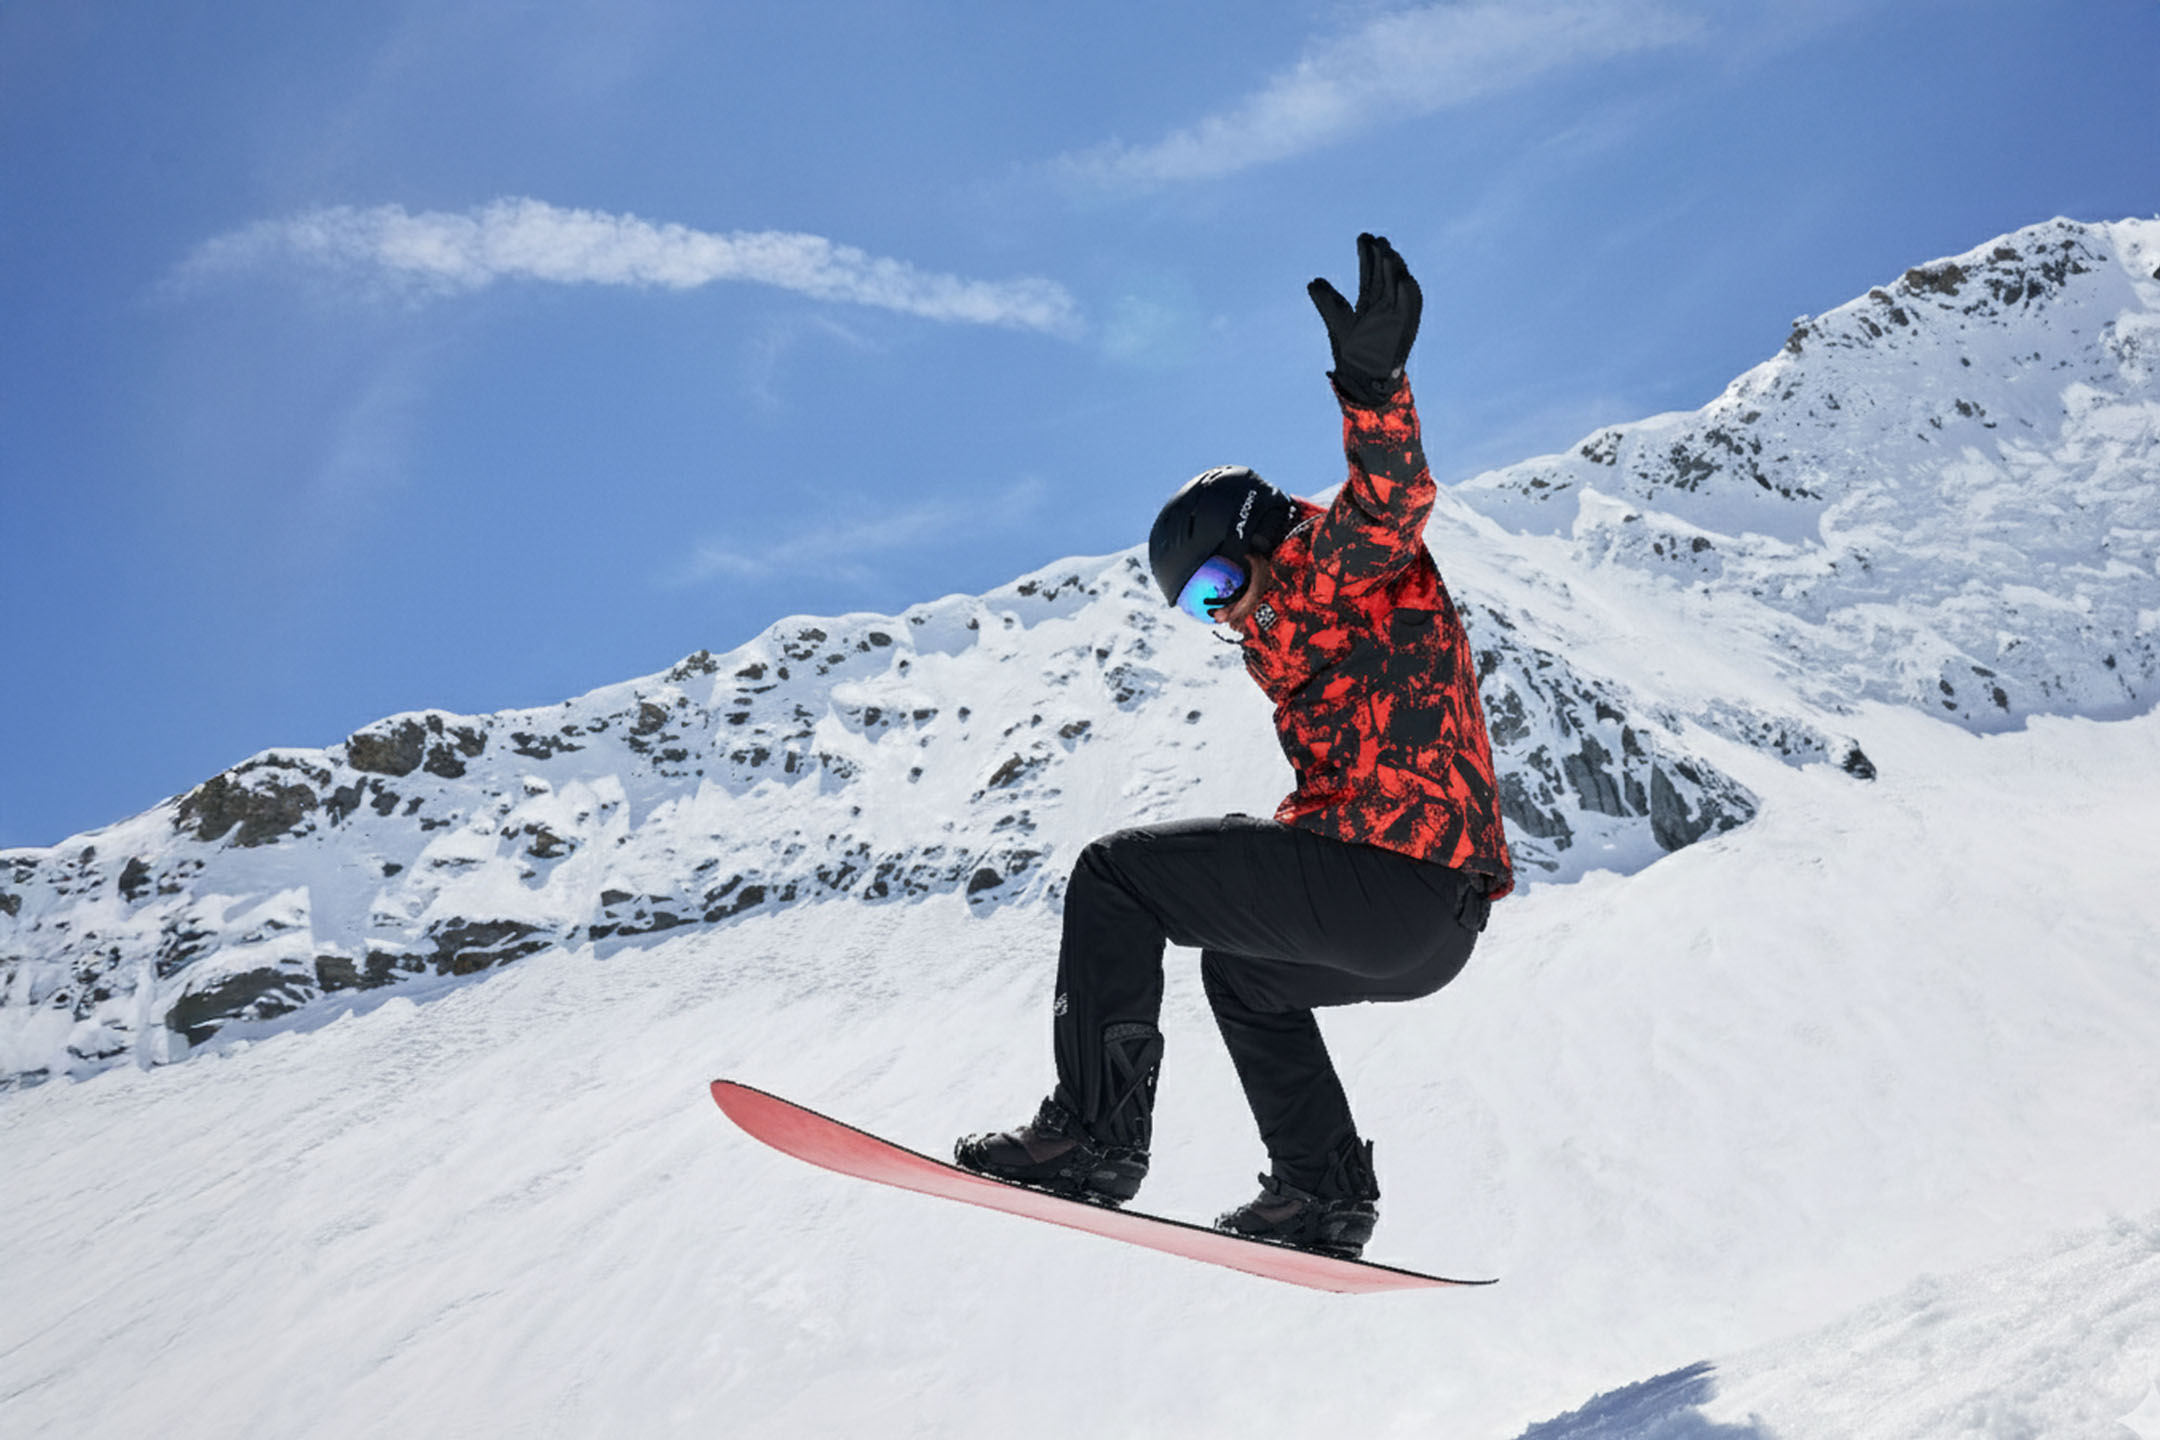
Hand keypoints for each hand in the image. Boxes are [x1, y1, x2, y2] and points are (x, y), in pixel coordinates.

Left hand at [1308, 233, 1421, 407]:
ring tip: (1388, 252)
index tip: (1363, 237)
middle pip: (1385, 276)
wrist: (1363, 379)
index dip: (1367, 256)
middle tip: (1376, 238)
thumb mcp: (1337, 322)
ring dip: (1394, 271)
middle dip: (1381, 257)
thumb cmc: (1353, 354)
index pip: (1370, 274)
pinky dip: (1407, 295)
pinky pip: (1409, 310)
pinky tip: (1403, 279)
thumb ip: (1327, 302)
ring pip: (1397, 288)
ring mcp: (1396, 317)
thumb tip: (1313, 281)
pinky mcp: (1404, 330)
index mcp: (1370, 304)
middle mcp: (1385, 307)